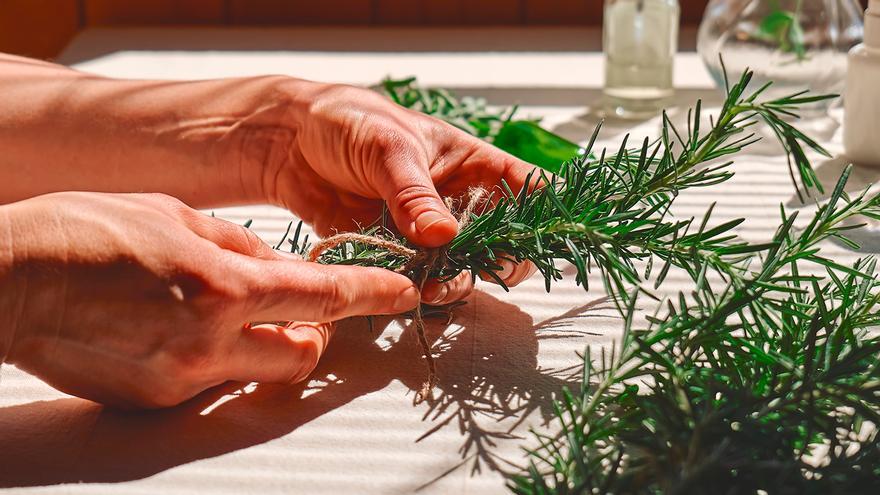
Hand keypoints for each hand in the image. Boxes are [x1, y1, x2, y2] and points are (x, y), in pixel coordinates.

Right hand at [1, 192, 418, 407]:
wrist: (7, 280)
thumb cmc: (84, 232)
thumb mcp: (174, 214)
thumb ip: (239, 244)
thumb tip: (279, 264)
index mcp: (223, 282)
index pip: (325, 296)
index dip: (373, 294)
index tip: (400, 292)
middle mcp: (211, 339)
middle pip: (304, 353)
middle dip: (312, 331)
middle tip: (295, 307)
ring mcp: (183, 377)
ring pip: (259, 372)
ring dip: (264, 344)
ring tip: (226, 312)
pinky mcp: (156, 400)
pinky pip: (212, 383)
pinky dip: (218, 357)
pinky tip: (180, 327)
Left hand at [246, 81, 538, 303]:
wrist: (288, 142)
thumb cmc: (347, 122)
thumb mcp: (388, 148)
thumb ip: (414, 194)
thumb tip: (444, 236)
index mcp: (471, 163)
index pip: (526, 190)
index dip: (541, 217)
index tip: (534, 242)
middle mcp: (457, 201)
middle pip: (500, 242)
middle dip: (494, 263)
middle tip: (473, 273)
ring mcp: (426, 230)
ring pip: (460, 268)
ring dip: (452, 282)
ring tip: (428, 286)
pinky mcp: (394, 252)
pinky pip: (416, 278)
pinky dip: (414, 289)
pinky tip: (404, 290)